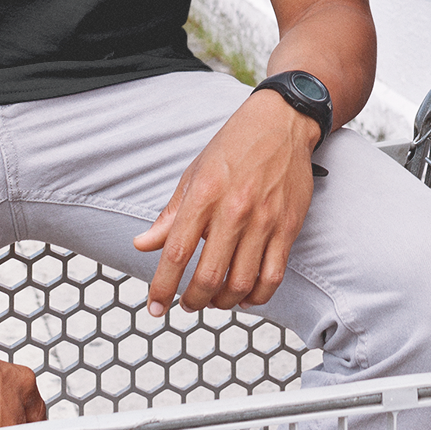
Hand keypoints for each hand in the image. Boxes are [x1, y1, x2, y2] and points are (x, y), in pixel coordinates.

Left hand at [134, 88, 318, 315]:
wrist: (281, 123)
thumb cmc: (234, 146)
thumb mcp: (193, 174)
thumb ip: (169, 215)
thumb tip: (142, 244)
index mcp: (204, 195)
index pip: (176, 253)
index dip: (162, 287)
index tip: (155, 306)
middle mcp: (234, 210)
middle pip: (209, 276)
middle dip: (193, 301)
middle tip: (187, 304)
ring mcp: (264, 221)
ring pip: (242, 283)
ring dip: (223, 302)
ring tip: (214, 300)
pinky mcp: (288, 227)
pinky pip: (273, 276)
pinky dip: (257, 297)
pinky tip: (245, 297)